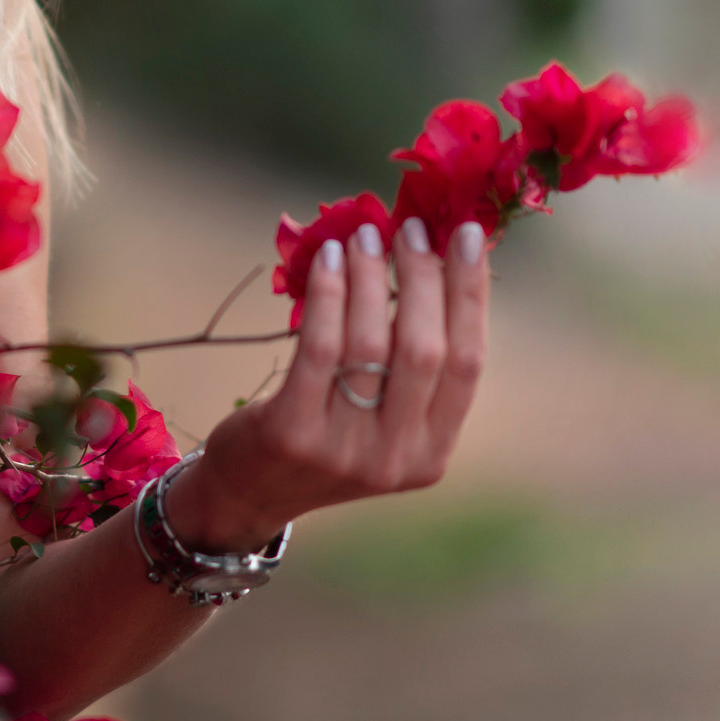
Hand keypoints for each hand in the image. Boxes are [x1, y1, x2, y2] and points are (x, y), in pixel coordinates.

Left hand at [167, 214, 488, 552]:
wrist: (248, 492)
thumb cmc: (325, 434)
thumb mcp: (382, 419)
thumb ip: (411, 365)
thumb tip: (435, 262)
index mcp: (433, 454)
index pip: (469, 362)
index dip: (471, 293)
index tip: (469, 235)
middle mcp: (396, 458)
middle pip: (425, 348)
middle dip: (422, 276)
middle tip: (411, 228)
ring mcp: (344, 451)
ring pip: (370, 343)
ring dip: (369, 277)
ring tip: (363, 237)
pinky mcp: (293, 434)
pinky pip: (320, 347)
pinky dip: (326, 294)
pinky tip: (326, 259)